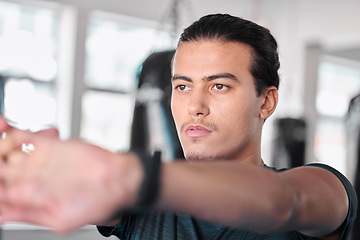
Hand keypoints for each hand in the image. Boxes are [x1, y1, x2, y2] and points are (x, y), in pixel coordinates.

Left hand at [0, 116, 142, 232]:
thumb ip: (27, 214)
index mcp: (29, 200)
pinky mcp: (51, 146)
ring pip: (6, 150)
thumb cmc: (96, 204)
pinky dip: (11, 131)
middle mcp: (31, 180)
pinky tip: (8, 128)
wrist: (119, 180)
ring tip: (1, 131)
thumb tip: (1, 216)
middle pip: (0, 166)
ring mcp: (39, 162)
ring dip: (0, 142)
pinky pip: (23, 137)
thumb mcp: (59, 218)